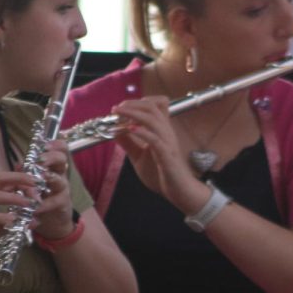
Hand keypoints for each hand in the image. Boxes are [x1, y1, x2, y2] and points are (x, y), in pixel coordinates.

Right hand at [0, 170, 37, 255]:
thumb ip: (12, 220)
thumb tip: (34, 221)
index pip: (6, 179)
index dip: (22, 178)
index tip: (38, 183)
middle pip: (1, 179)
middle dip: (20, 180)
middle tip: (36, 188)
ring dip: (14, 198)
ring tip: (29, 204)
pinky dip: (1, 217)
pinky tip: (13, 220)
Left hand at [30, 140, 76, 239]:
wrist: (51, 221)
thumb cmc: (41, 198)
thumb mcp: (32, 184)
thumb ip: (26, 174)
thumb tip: (18, 164)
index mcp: (53, 167)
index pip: (60, 149)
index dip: (55, 144)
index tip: (45, 145)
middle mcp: (60, 175)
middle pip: (62, 160)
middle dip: (51, 158)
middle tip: (40, 161)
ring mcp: (62, 190)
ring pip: (60, 181)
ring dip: (49, 179)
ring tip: (40, 178)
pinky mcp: (62, 205)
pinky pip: (54, 202)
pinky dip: (43, 204)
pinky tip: (35, 207)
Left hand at [111, 96, 207, 212]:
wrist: (178, 191)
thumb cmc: (161, 174)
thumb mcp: (139, 156)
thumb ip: (128, 143)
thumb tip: (114, 131)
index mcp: (161, 130)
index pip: (155, 105)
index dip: (138, 102)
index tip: (122, 107)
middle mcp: (166, 132)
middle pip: (152, 107)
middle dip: (132, 104)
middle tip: (117, 108)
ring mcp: (167, 142)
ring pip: (153, 119)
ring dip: (133, 114)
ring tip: (119, 114)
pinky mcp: (166, 156)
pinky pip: (154, 139)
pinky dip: (141, 132)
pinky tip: (129, 129)